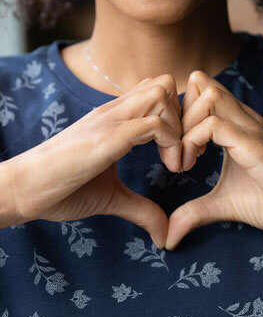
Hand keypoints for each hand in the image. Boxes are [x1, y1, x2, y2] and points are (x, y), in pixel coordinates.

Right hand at [8, 75, 187, 247]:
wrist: (23, 189)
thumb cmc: (62, 188)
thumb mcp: (112, 198)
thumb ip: (141, 209)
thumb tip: (165, 233)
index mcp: (115, 119)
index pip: (156, 92)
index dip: (177, 118)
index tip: (180, 153)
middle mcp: (114, 111)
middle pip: (163, 83)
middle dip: (184, 116)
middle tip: (185, 152)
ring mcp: (109, 120)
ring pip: (161, 94)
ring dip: (180, 127)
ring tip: (177, 162)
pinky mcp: (107, 136)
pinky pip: (153, 122)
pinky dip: (172, 143)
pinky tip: (170, 168)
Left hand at [165, 71, 262, 249]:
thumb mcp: (223, 204)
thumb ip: (193, 212)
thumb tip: (167, 237)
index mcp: (234, 124)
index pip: (197, 91)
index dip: (177, 116)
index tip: (175, 150)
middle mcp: (241, 118)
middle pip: (199, 84)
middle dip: (176, 115)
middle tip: (174, 151)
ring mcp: (249, 128)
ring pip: (206, 95)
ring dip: (184, 126)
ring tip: (184, 160)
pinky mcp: (255, 145)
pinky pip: (214, 125)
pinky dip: (192, 142)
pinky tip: (192, 166)